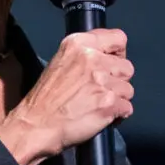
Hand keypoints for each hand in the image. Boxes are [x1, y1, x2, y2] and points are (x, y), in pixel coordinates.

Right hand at [0, 29, 133, 164]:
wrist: (35, 126)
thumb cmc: (45, 100)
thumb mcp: (60, 62)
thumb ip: (85, 55)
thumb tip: (108, 57)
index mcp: (79, 44)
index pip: (118, 38)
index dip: (118, 54)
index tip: (111, 65)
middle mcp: (92, 58)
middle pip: (127, 67)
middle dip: (118, 81)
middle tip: (100, 91)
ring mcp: (102, 81)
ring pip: (129, 89)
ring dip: (118, 99)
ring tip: (97, 105)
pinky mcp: (109, 103)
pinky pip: (127, 108)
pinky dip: (118, 115)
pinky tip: (101, 117)